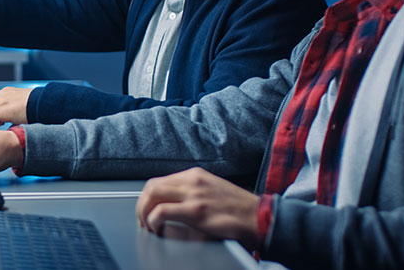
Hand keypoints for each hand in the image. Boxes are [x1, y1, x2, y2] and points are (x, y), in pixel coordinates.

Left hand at [136, 167, 261, 250]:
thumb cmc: (240, 210)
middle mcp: (192, 180)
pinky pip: (162, 211)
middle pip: (152, 186)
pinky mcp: (196, 211)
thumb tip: (173, 205)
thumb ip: (194, 193)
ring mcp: (194, 194)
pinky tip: (156, 229)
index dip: (148, 198)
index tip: (147, 211)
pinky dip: (153, 220)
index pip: (160, 181)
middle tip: (142, 221)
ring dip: (144, 212)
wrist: (262, 218)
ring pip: (153, 194)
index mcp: (196, 175)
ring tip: (147, 226)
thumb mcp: (213, 192)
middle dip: (141, 205)